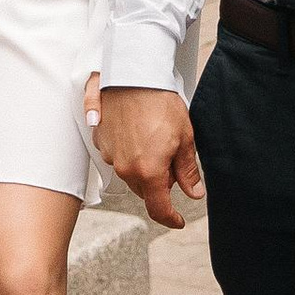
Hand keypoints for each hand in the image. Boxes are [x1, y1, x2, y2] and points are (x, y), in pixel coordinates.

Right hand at [94, 83, 204, 229]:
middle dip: (159, 183)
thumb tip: (194, 193)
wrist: (133, 74)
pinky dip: (127, 150)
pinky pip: (116, 155)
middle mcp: (125, 168)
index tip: (178, 220)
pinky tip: (137, 131)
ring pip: (129, 172)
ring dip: (142, 166)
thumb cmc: (161, 103)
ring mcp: (109, 154)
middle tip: (172, 160)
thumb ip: (188, 171)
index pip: (158, 209)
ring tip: (154, 139)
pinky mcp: (100, 139)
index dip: (170, 218)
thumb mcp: (184, 138)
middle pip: (144, 190)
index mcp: (148, 172)